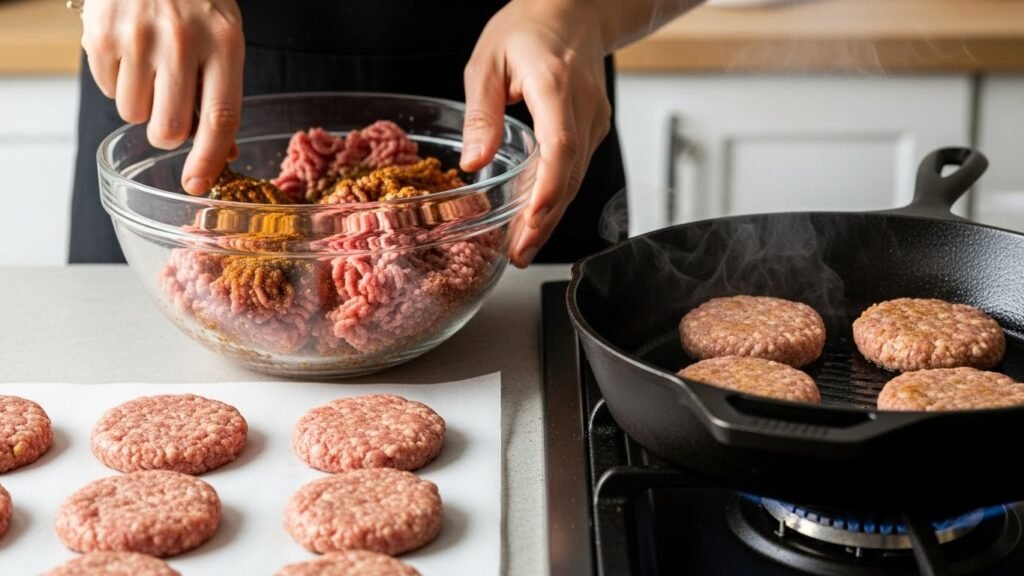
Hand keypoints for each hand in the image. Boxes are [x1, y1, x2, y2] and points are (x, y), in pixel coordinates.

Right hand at [80, 0, 243, 194]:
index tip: (198, 185)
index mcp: (223, 44)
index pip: (220, 118)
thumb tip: (224, 152)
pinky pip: (108, 90)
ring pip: (134, 115)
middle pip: (171, 128)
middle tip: (171, 111)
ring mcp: (137, 38)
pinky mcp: (100, 35)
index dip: (208, 159)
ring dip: (142, 106)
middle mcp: (180, 42)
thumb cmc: (196, 2)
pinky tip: (131, 55)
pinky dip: (119, 83)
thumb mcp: (224, 40)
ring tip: (151, 71)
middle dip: (169, 134)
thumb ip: (222, 93)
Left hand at [461, 0, 610, 267]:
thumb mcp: (487, 63)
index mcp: (555, 86)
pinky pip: (576, 169)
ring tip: (523, 248)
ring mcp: (595, 119)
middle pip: (570, 174)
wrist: (573, 10)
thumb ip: (481, 114)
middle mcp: (583, 107)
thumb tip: (474, 162)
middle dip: (545, 220)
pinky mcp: (595, 128)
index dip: (548, 188)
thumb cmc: (527, 30)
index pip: (561, 146)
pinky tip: (535, 218)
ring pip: (576, 178)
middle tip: (519, 254)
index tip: (532, 220)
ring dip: (551, 216)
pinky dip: (557, 197)